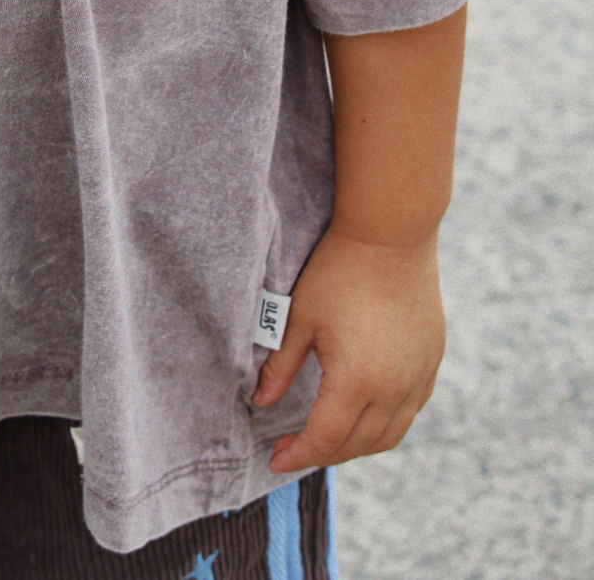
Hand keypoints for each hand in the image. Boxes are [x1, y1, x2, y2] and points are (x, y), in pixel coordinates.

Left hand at [250, 225, 444, 472]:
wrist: (391, 232)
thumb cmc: (338, 270)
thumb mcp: (299, 319)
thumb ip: (280, 367)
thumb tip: (260, 403)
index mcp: (357, 382)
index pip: (325, 440)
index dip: (298, 455)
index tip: (275, 459)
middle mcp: (394, 388)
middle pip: (357, 444)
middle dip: (324, 453)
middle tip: (294, 447)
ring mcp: (419, 375)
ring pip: (389, 434)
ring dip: (357, 444)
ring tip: (328, 436)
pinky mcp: (432, 359)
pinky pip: (411, 410)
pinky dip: (386, 423)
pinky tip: (365, 413)